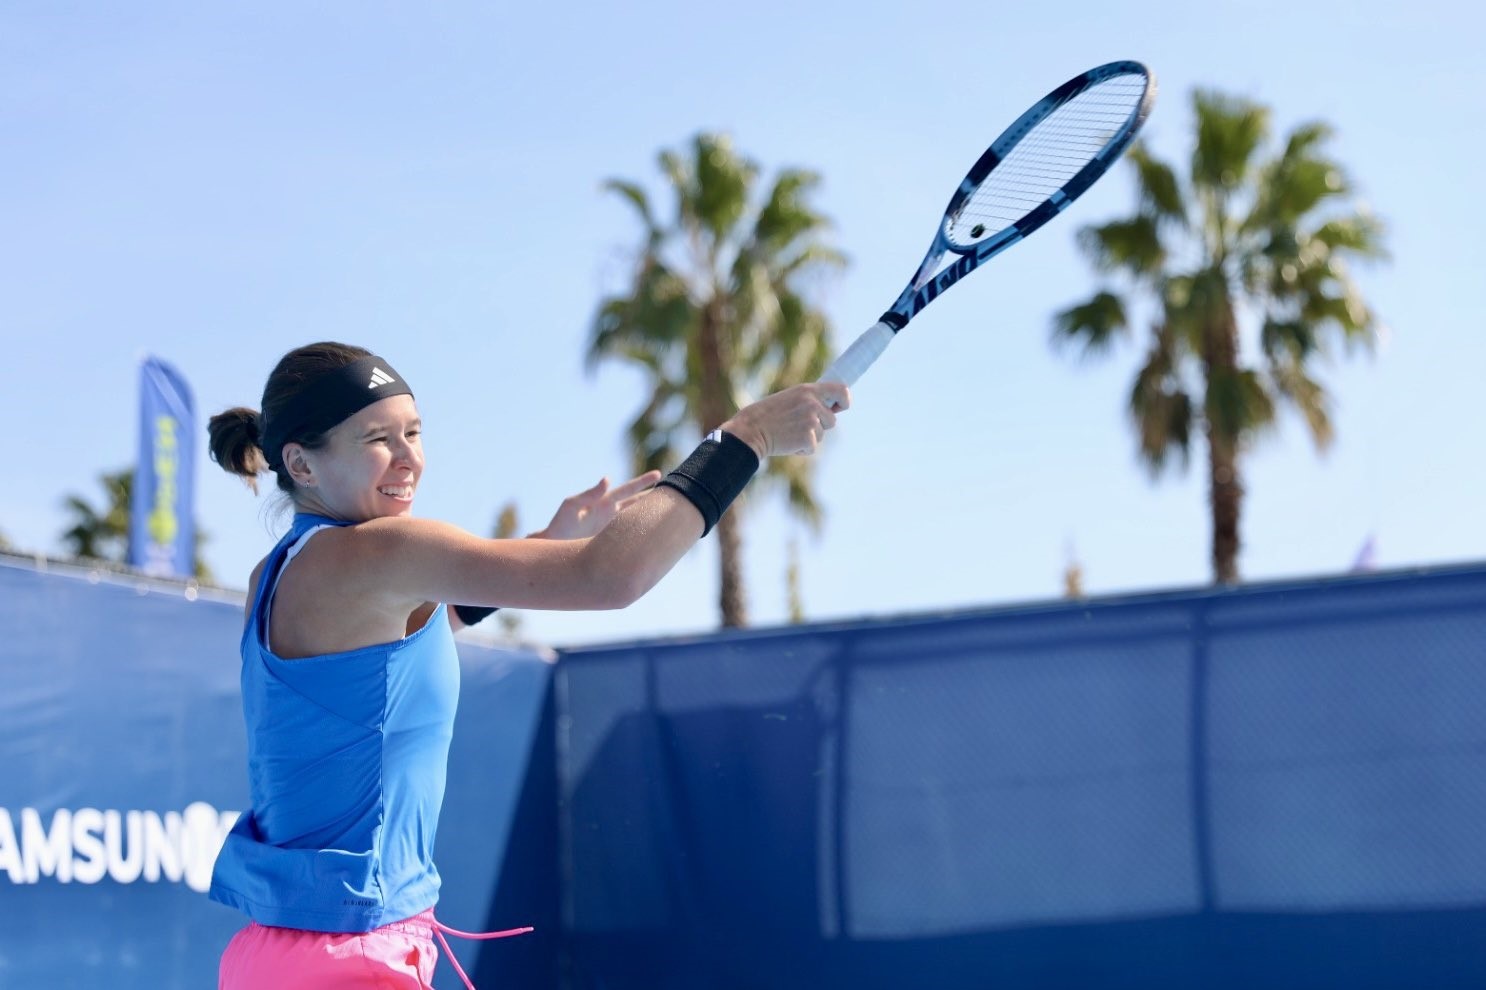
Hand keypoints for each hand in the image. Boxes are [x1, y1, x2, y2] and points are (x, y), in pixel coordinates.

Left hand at [535, 470, 662, 539]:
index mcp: (604, 502)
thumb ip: (589, 493)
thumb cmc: (560, 524)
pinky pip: (632, 537)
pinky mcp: (613, 542)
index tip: (659, 475)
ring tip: (669, 512)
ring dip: (650, 515)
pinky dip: (643, 534)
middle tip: (674, 491)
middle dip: (653, 496)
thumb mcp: (572, 505)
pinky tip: (655, 538)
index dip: (643, 482)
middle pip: (637, 502)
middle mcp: (611, 513)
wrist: (554, 546)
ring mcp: (613, 528)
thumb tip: (607, 479)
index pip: (628, 490)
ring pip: (637, 519)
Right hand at [720, 382, 849, 457]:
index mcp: (808, 390)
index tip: (840, 407)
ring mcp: (811, 420)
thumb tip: (831, 408)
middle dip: (819, 426)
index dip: (845, 400)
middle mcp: (812, 403)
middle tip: (797, 426)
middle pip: (831, 420)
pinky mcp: (808, 438)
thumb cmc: (767, 416)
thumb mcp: (790, 398)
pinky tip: (787, 442)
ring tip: (788, 432)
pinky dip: (801, 450)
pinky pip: (812, 448)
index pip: (841, 389)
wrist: (751, 431)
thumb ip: (809, 400)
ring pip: (821, 435)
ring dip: (808, 438)